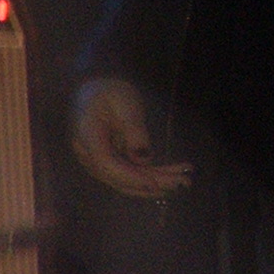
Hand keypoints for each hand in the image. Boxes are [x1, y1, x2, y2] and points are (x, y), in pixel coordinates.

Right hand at [70, 77, 193, 197]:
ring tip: (185, 180)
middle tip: (183, 182)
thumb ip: (134, 130)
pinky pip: (133, 171)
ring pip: (129, 179)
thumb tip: (143, 160)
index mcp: (87, 137)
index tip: (154, 184)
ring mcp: (100, 162)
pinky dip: (154, 173)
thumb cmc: (110, 92)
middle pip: (120, 177)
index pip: (106, 164)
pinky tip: (175, 172)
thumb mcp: (125, 102)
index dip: (130, 176)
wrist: (97, 90)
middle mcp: (90, 156)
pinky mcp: (113, 162)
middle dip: (153, 183)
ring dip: (157, 181)